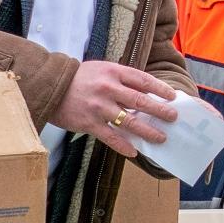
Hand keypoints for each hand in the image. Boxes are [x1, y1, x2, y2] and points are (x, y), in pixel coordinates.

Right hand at [53, 60, 180, 157]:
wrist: (50, 86)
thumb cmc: (80, 78)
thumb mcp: (102, 70)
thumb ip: (122, 79)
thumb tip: (147, 93)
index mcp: (113, 72)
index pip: (143, 80)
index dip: (160, 89)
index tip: (173, 97)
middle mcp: (108, 88)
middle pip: (140, 101)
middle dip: (160, 110)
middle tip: (173, 117)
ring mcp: (99, 107)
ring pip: (129, 121)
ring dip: (147, 131)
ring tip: (160, 137)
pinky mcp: (89, 123)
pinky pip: (111, 137)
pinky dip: (124, 146)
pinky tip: (134, 152)